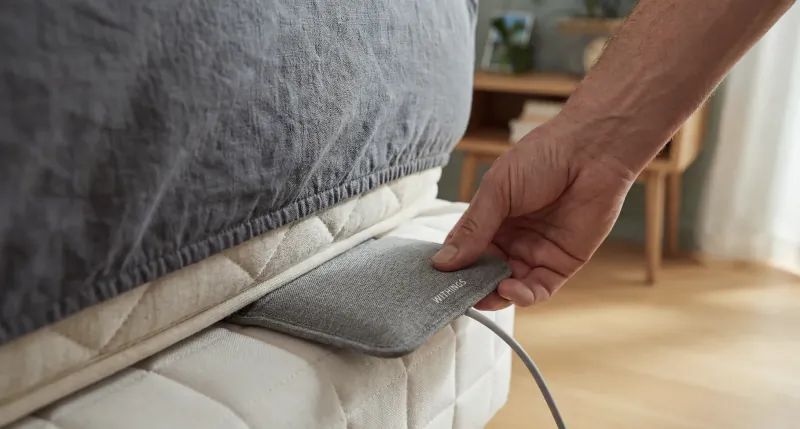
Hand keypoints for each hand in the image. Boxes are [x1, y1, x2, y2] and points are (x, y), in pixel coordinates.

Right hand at [432, 123, 634, 309]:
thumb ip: (472, 229)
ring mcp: (535, 252)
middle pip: (484, 273)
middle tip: (458, 296)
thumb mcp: (496, 191)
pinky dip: (522, 296)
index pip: (464, 250)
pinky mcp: (561, 263)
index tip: (437, 281)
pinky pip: (538, 289)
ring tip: (484, 295)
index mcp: (490, 218)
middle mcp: (511, 238)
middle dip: (471, 286)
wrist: (591, 152)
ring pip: (509, 287)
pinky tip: (509, 289)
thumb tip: (442, 262)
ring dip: (494, 295)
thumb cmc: (542, 158)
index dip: (451, 267)